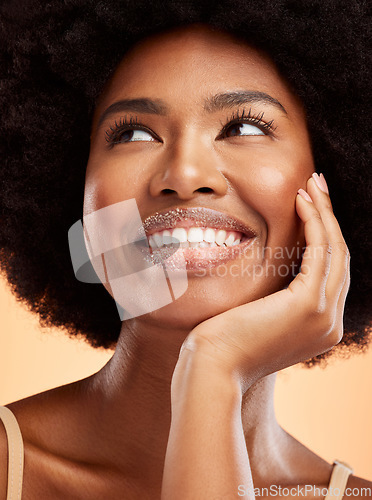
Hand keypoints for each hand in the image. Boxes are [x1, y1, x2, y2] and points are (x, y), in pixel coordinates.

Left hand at [178, 173, 349, 390]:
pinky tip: (301, 201)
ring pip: (336, 250)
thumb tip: (276, 268)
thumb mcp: (257, 316)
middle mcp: (330, 324)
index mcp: (319, 327)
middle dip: (329, 217)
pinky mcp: (310, 305)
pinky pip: (321, 251)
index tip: (310, 206)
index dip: (323, 236)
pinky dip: (314, 222)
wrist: (211, 369)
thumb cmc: (223, 343)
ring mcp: (324, 316)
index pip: (329, 273)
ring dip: (324, 213)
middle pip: (339, 258)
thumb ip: (275, 297)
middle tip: (316, 185)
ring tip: (311, 184)